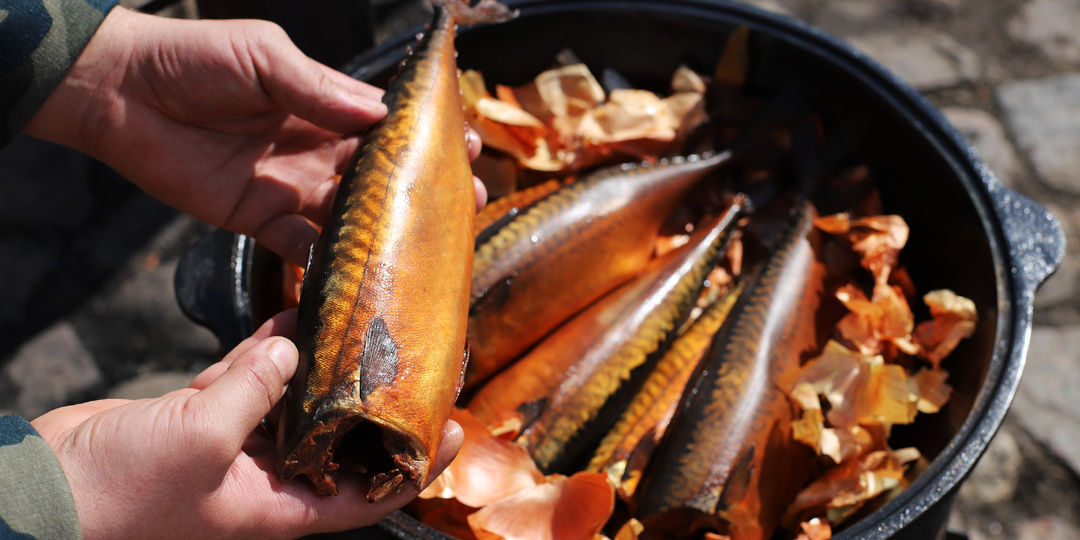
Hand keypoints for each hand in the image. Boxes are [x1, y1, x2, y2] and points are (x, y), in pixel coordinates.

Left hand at [25, 7, 485, 266]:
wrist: (119, 93)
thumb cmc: (192, 60)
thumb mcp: (262, 56)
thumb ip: (316, 88)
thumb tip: (379, 116)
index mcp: (322, 103)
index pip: (386, 125)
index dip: (425, 137)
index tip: (466, 145)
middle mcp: (315, 148)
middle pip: (381, 176)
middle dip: (423, 190)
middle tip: (468, 204)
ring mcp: (290, 187)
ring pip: (351, 216)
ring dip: (389, 232)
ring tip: (430, 246)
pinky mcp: (258, 219)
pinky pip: (302, 247)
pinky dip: (329, 264)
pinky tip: (359, 276)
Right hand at [31, 310, 463, 539]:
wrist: (47, 490)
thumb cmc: (122, 494)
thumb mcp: (201, 440)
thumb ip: (255, 389)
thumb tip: (292, 347)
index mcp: (281, 507)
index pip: (370, 493)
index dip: (417, 466)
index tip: (456, 429)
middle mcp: (270, 478)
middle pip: (341, 440)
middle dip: (375, 403)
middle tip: (414, 360)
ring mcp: (237, 445)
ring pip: (298, 402)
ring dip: (324, 366)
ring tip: (363, 326)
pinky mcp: (204, 413)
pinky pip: (252, 378)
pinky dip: (270, 349)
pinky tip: (297, 315)